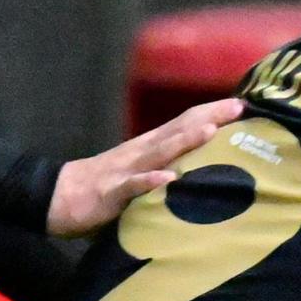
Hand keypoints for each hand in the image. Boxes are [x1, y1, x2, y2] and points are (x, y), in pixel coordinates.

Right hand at [46, 97, 244, 236]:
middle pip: (178, 129)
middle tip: (238, 106)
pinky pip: (132, 186)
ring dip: (185, 141)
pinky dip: (150, 181)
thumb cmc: (104, 188)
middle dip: (208, 117)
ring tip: (211, 130)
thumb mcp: (140, 173)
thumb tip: (203, 169)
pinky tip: (168, 178)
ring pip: (159, 152)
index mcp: (149, 147)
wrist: (58, 196)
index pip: (184, 124)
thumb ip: (166, 167)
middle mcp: (141, 152)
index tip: (242, 105)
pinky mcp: (111, 193)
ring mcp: (126, 170)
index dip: (212, 113)